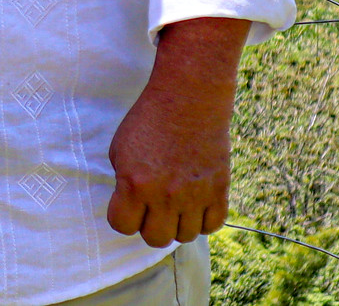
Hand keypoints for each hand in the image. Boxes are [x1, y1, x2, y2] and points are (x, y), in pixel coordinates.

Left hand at [106, 16, 247, 247]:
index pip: (122, 226)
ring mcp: (195, 196)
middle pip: (155, 239)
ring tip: (173, 204)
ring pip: (185, 236)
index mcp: (135, 184)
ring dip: (176, 224)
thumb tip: (131, 206)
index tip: (126, 205)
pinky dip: (203, 221)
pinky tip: (195, 205)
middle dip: (149, 225)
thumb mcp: (120, 149)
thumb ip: (124, 182)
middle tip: (150, 207)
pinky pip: (212, 226)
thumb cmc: (149, 120)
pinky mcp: (219, 191)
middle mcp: (165, 196)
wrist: (189, 100)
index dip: (121, 217)